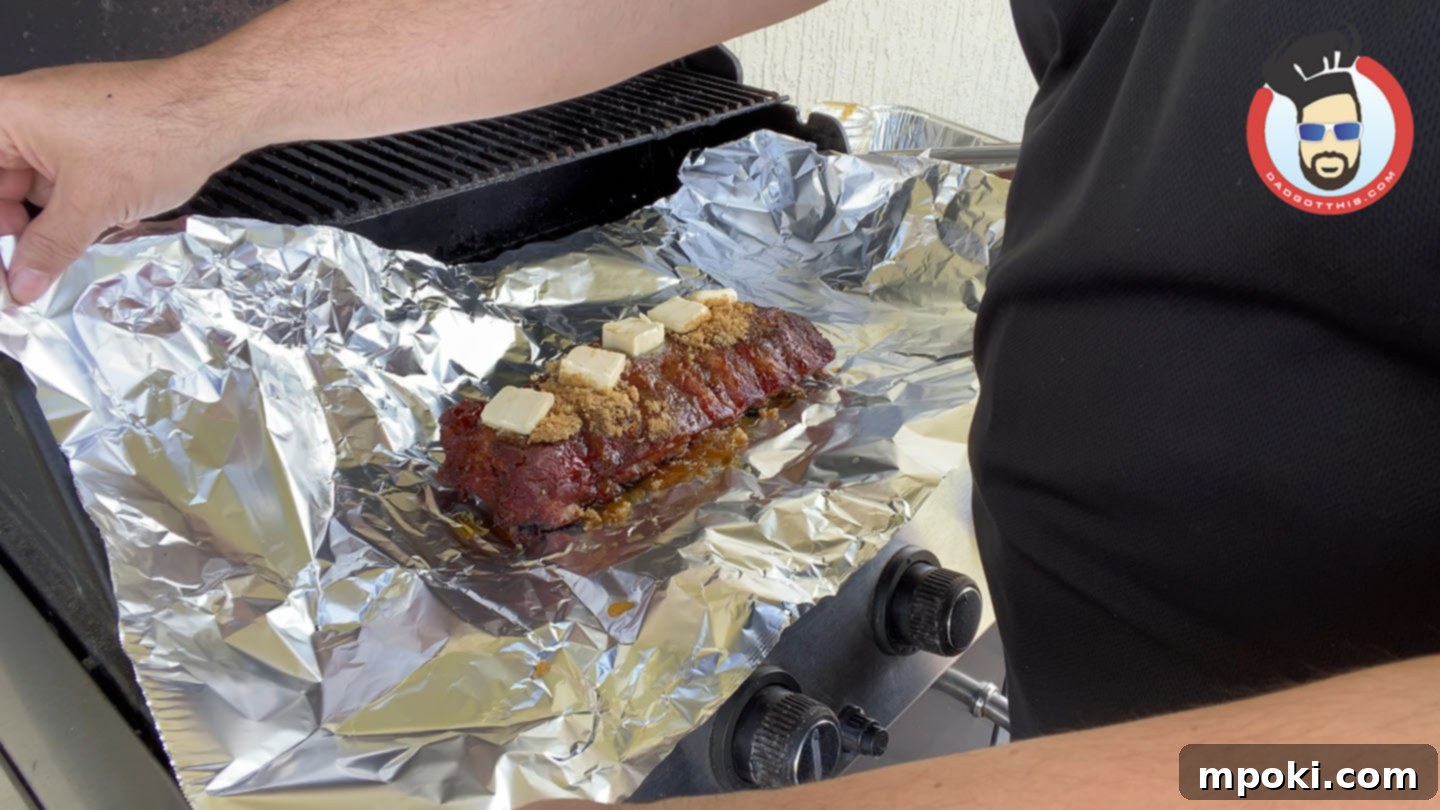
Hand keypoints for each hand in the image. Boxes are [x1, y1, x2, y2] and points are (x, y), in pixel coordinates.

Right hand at [0, 59, 250, 303]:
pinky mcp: (93, 134)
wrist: (216, 108)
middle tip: (32, 271)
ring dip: (49, 224)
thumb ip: (50, 247)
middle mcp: (25, 112)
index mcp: (5, 115)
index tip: (7, 266)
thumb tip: (23, 280)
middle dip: (17, 231)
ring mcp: (61, 122)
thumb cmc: (156, 130)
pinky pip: (67, 177)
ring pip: (36, 186)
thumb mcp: (92, 204)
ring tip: (63, 258)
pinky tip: (93, 233)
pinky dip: (75, 208)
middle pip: (2, 185)